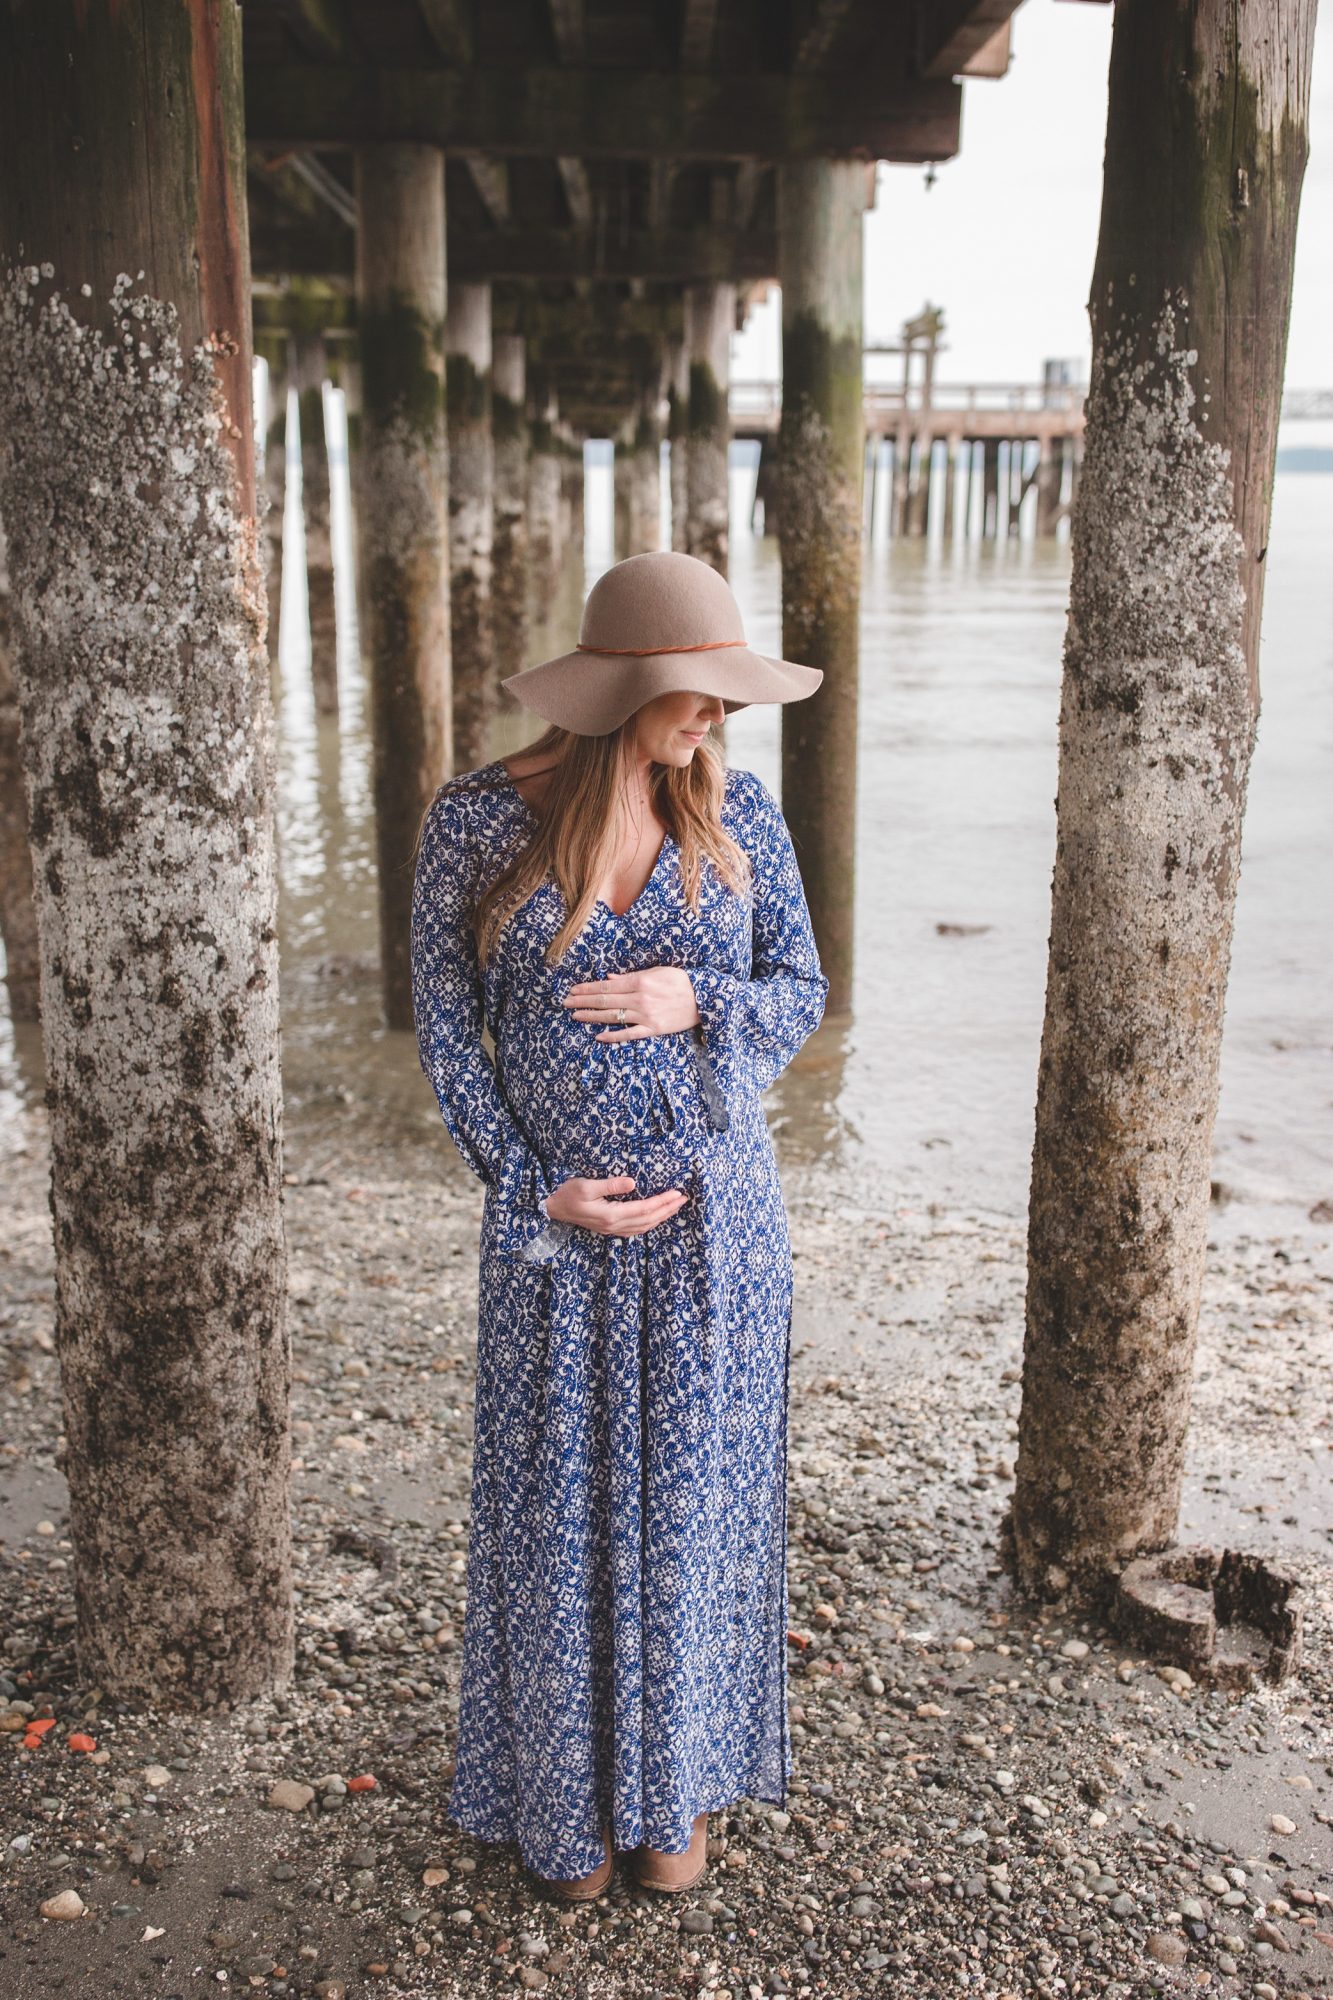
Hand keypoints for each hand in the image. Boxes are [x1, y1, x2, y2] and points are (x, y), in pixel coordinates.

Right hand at [545, 1174, 689, 1235]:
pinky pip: (636, 1229)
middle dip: (668, 1209)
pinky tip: (656, 1218)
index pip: (644, 1209)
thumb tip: (633, 1182)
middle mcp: (614, 1226)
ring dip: (661, 1217)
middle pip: (648, 1220)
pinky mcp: (609, 1229)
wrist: (552, 1209)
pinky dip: (650, 1223)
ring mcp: (612, 1230)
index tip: (677, 1193)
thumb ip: (610, 1185)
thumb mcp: (586, 1185)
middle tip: (684, 1199)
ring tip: (675, 1207)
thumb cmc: (566, 1194)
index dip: (662, 1201)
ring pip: (644, 1227)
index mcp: (610, 1215)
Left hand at [562, 966, 701, 1040]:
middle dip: (583, 1001)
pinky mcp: (653, 1030)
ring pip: (613, 1016)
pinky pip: (630, 1034)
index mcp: (640, 981)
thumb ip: (632, 976)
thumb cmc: (681, 981)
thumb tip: (610, 978)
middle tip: (565, 1002)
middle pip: (605, 1001)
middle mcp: (640, 999)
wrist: (705, 998)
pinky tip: (598, 1036)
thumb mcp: (657, 971)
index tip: (573, 989)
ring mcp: (646, 1016)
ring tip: (575, 1015)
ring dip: (592, 1016)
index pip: (607, 986)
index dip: (588, 988)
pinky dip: (614, 1036)